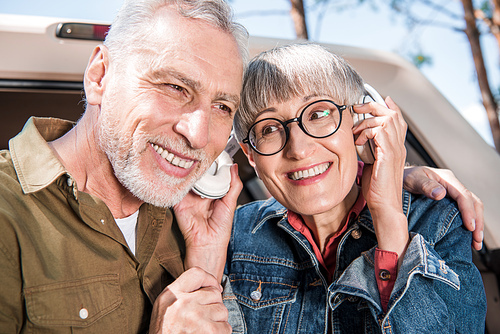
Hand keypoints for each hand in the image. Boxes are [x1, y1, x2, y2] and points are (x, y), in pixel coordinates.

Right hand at [149, 267, 230, 333]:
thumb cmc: (165, 332)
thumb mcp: (165, 307)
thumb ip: (183, 293)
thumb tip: (217, 288)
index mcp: (170, 295)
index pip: (197, 273)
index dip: (209, 279)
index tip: (213, 289)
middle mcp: (182, 303)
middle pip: (214, 294)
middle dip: (213, 306)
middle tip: (201, 320)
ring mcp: (195, 317)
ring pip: (222, 311)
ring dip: (217, 321)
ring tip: (202, 330)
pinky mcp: (207, 331)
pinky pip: (225, 327)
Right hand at [174, 164, 241, 280]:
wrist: (208, 243)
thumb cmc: (220, 228)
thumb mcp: (230, 202)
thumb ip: (234, 185)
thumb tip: (235, 167)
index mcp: (212, 191)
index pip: (210, 173)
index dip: (212, 163)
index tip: (213, 151)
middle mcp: (199, 192)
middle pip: (197, 173)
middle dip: (199, 163)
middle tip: (201, 153)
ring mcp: (187, 196)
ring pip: (186, 178)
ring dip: (188, 169)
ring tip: (192, 160)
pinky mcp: (178, 202)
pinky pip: (175, 188)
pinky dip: (177, 180)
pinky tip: (182, 173)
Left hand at [353, 97, 408, 259]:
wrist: (384, 206)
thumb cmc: (377, 189)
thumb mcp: (372, 164)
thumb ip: (369, 150)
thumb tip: (359, 139)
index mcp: (396, 147)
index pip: (397, 119)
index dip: (388, 106)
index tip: (372, 100)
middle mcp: (399, 146)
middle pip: (392, 113)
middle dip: (373, 106)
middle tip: (357, 107)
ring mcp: (395, 150)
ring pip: (386, 119)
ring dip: (367, 121)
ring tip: (355, 133)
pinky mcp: (388, 155)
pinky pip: (379, 131)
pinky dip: (366, 132)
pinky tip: (358, 142)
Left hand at [403, 166, 483, 249]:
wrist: (399, 179)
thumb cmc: (405, 178)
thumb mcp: (412, 180)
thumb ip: (425, 185)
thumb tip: (440, 194)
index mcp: (447, 179)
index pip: (463, 195)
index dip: (468, 212)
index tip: (470, 227)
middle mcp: (453, 186)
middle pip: (473, 203)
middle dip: (477, 222)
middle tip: (477, 240)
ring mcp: (452, 194)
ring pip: (472, 209)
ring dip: (476, 226)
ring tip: (476, 243)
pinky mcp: (449, 203)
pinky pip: (463, 213)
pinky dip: (468, 225)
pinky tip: (468, 238)